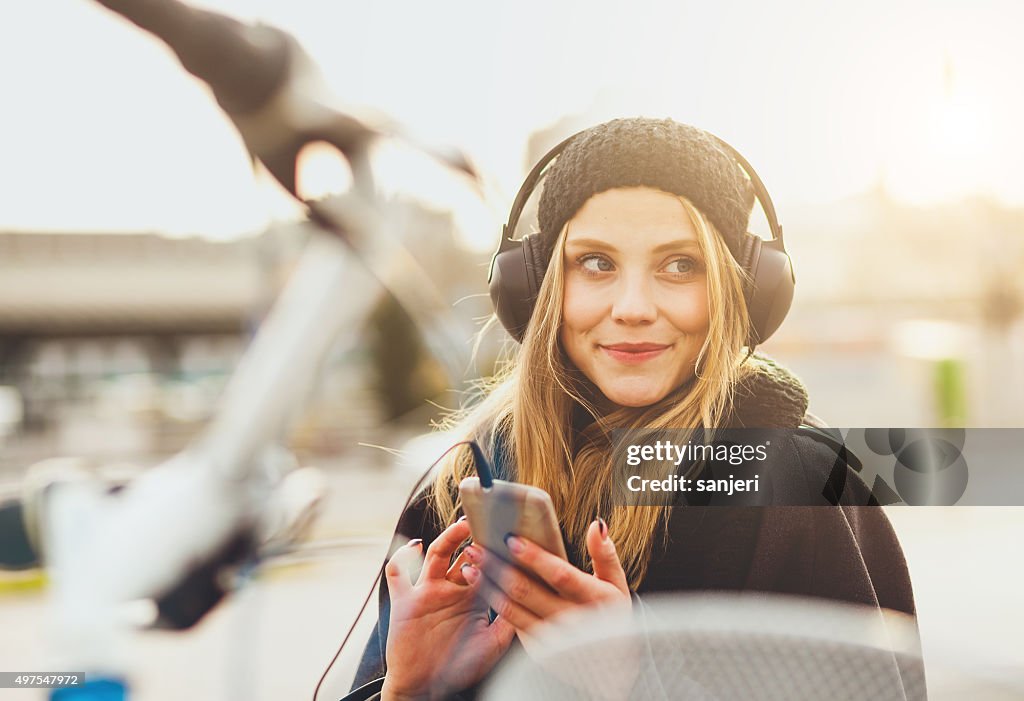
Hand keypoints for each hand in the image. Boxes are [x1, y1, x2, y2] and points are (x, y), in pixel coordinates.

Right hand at [382, 518, 515, 699]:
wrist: (425, 687)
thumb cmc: (460, 666)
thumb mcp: (493, 644)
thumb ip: (509, 621)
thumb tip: (529, 598)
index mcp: (472, 597)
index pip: (486, 566)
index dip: (497, 552)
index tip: (511, 536)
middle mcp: (451, 589)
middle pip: (462, 554)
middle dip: (475, 537)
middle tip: (490, 521)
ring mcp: (427, 591)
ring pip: (437, 555)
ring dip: (449, 538)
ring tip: (463, 526)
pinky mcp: (404, 601)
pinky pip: (397, 574)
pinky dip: (401, 557)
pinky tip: (414, 546)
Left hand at [463, 519, 637, 699]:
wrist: (610, 665)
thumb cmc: (612, 617)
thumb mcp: (617, 585)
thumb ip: (605, 555)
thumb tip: (596, 525)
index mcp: (593, 599)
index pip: (560, 575)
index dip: (535, 558)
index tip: (512, 539)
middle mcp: (571, 620)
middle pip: (527, 591)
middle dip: (498, 566)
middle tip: (477, 548)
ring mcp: (553, 637)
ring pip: (512, 609)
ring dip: (488, 585)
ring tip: (471, 566)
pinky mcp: (539, 648)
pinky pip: (512, 623)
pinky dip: (495, 603)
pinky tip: (482, 586)